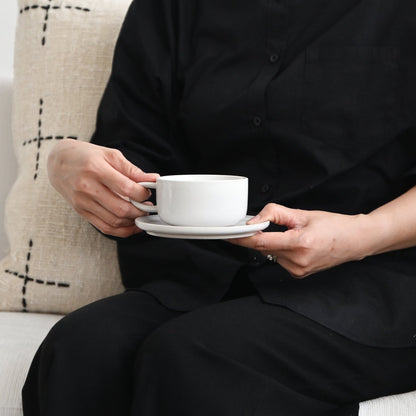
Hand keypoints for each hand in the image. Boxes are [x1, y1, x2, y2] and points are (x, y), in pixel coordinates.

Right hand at [47, 139, 158, 237]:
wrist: (58, 162)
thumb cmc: (86, 156)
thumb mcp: (110, 155)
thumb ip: (132, 170)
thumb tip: (153, 179)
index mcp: (96, 170)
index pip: (126, 188)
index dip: (142, 194)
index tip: (147, 192)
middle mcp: (87, 188)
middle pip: (121, 209)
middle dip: (140, 211)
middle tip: (148, 207)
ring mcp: (83, 202)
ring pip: (114, 222)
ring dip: (133, 222)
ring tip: (141, 215)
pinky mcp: (81, 212)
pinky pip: (104, 228)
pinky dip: (122, 230)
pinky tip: (131, 225)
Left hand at [228, 203, 371, 277]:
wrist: (355, 241)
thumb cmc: (333, 225)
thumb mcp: (303, 214)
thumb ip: (275, 214)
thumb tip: (254, 220)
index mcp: (299, 244)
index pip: (260, 243)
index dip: (241, 238)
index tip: (228, 234)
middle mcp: (297, 261)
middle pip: (264, 248)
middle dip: (259, 236)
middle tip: (264, 224)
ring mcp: (298, 271)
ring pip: (271, 254)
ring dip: (272, 243)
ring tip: (293, 234)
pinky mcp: (299, 274)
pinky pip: (280, 260)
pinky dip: (280, 250)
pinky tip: (295, 244)